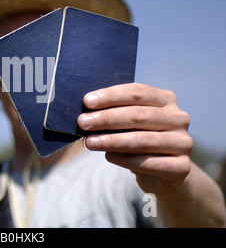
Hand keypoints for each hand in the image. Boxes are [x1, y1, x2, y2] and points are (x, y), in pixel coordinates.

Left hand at [78, 83, 192, 195]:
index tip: (87, 101)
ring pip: (143, 140)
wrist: (162, 173)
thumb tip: (86, 111)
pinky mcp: (182, 167)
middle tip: (83, 123)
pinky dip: (126, 159)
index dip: (110, 96)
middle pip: (138, 115)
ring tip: (89, 142)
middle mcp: (178, 118)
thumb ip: (115, 113)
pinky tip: (108, 156)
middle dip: (106, 118)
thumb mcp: (129, 123)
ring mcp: (183, 142)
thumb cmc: (138, 140)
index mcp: (166, 99)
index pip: (136, 92)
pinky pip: (150, 162)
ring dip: (112, 141)